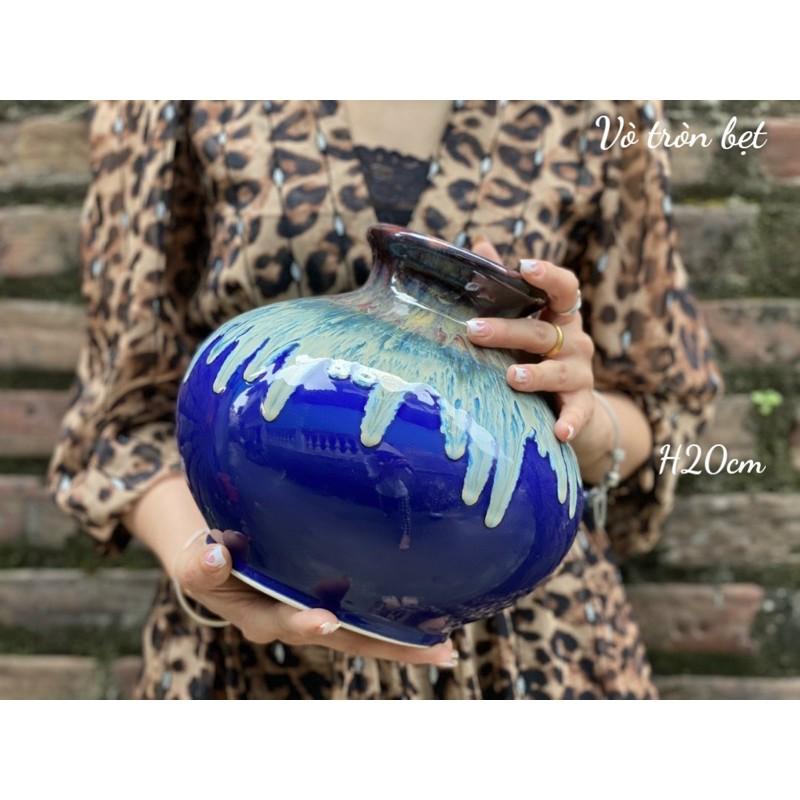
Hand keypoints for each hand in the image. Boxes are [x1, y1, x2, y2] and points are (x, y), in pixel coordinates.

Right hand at [173, 529, 457, 668]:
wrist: (219, 554)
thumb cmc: (206, 558)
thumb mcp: (194, 562)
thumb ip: (201, 563)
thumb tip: (215, 554)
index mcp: (261, 617)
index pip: (287, 622)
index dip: (305, 623)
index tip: (326, 619)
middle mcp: (297, 621)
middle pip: (345, 639)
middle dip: (389, 647)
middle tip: (434, 650)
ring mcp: (317, 611)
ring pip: (364, 630)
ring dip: (404, 641)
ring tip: (447, 648)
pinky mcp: (332, 598)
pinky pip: (366, 613)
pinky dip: (396, 618)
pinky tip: (434, 616)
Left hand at [466, 238, 597, 450]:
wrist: (574, 407)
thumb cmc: (538, 355)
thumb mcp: (526, 321)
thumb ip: (505, 286)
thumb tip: (477, 243)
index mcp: (560, 317)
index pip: (564, 288)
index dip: (547, 275)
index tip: (524, 266)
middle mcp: (574, 342)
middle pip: (542, 332)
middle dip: (507, 330)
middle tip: (473, 330)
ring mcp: (580, 375)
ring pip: (558, 371)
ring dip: (535, 374)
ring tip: (510, 377)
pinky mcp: (582, 406)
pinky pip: (578, 413)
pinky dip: (571, 421)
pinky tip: (558, 431)